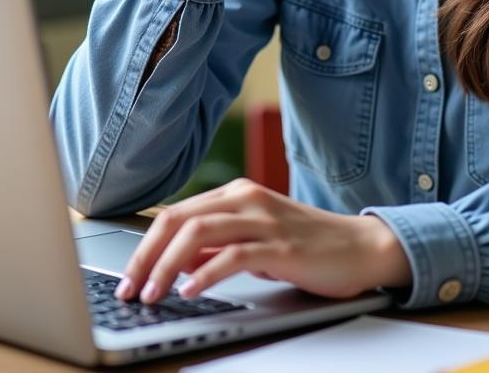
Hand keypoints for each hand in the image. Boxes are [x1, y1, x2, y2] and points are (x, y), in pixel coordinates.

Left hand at [113, 178, 411, 304]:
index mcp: (234, 194)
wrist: (360, 247)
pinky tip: (191, 291)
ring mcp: (263, 219)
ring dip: (167, 266)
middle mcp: (244, 198)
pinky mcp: (280, 244)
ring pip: (198, 233)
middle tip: (129, 290)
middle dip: (146, 256)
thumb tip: (174, 262)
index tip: (128, 278)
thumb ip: (217, 246)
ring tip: (152, 294)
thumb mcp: (254, 241)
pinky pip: (233, 255)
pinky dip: (206, 274)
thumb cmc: (306, 246)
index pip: (175, 215)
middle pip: (178, 220)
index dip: (144, 246)